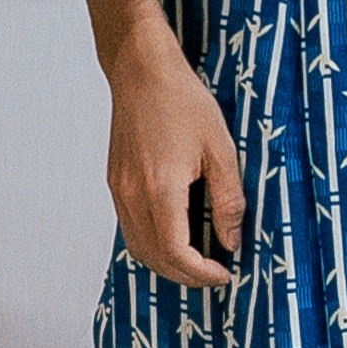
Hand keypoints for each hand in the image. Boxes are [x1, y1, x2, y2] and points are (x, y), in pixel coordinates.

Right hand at [76, 0, 245, 290]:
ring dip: (167, 263)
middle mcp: (131, 196)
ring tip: (199, 261)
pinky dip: (152, 244)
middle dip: (185, 275)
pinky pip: (130, 228)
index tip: (226, 273)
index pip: (176, 252)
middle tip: (216, 275)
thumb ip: (228, 199)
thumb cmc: (184, 103)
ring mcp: (118, 190)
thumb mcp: (221, 149)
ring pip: (137, 247)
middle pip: (154, 257)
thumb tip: (232, 240)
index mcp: (160, 189)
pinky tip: (177, 237)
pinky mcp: (114, 182)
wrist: (141, 72)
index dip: (200, 273)